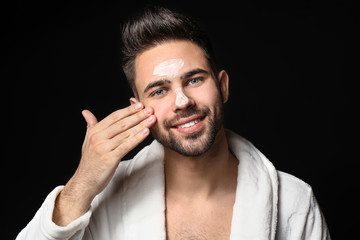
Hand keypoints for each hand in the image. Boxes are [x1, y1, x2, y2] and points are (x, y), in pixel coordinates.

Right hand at [53, 102, 155, 225]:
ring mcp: (103, 148)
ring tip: (152, 119)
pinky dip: (137, 139)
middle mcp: (98, 138)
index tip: (140, 105)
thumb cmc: (89, 162)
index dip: (128, 110)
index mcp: (94, 131)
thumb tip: (86, 112)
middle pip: (122, 124)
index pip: (114, 117)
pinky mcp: (109, 159)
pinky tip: (146, 133)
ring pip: (126, 134)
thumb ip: (90, 125)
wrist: (84, 182)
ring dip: (141, 125)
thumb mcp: (88, 141)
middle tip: (150, 109)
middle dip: (137, 116)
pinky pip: (126, 146)